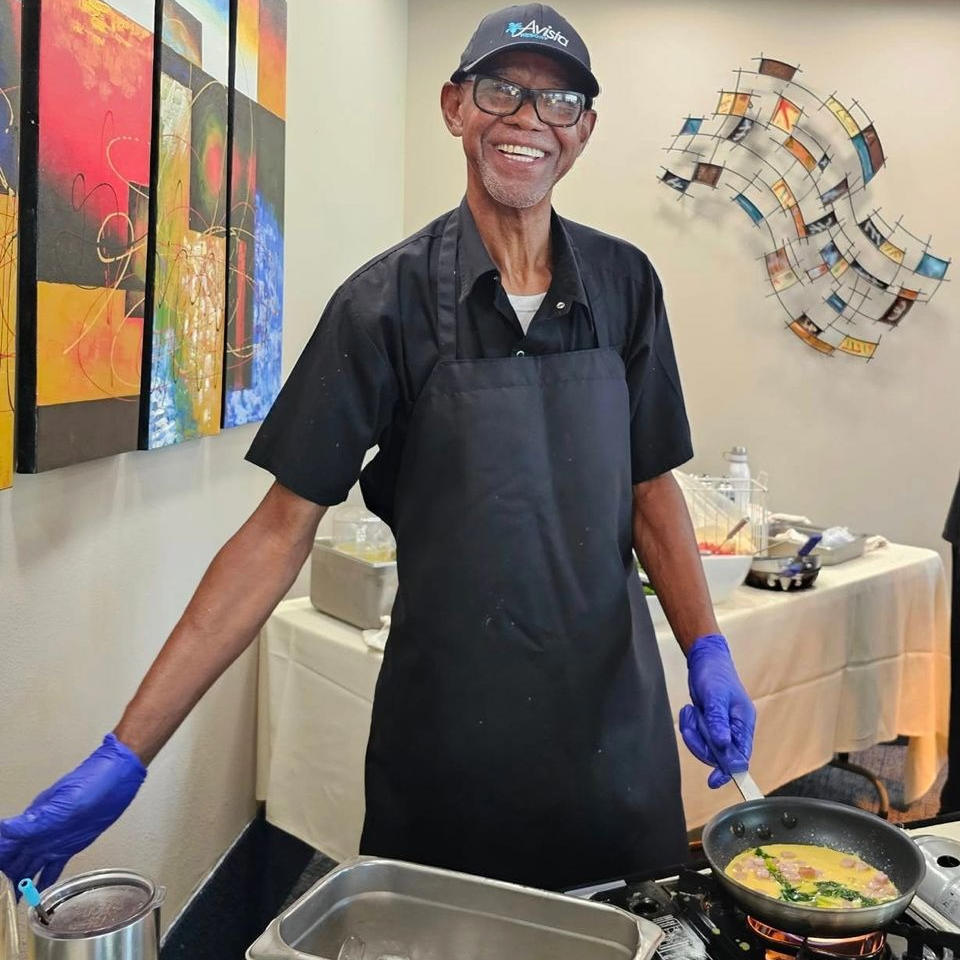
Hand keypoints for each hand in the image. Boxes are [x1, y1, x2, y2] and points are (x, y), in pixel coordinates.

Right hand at [0, 734, 145, 890]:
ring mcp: (54, 840)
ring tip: (10, 902)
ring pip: (29, 866)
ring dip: (19, 883)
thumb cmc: (94, 781)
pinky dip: (43, 882)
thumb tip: (3, 828)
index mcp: (34, 821)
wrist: (119, 775)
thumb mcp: (65, 802)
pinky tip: (38, 894)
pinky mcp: (70, 846)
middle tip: (0, 898)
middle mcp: (39, 833)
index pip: (5, 847)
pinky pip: (52, 868)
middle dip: (4, 878)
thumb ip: (35, 820)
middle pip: (13, 860)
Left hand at [679, 633, 754, 787]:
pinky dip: (691, 726)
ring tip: (691, 712)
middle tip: (692, 724)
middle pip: (719, 754)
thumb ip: (719, 721)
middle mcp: (735, 728)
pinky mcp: (711, 724)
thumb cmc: (715, 674)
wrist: (705, 659)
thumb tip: (723, 746)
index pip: (741, 756)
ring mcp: (723, 727)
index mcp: (743, 723)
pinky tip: (690, 710)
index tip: (714, 781)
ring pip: (706, 746)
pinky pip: (698, 736)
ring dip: (694, 733)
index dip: (728, 770)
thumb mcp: (715, 696)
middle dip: (701, 743)